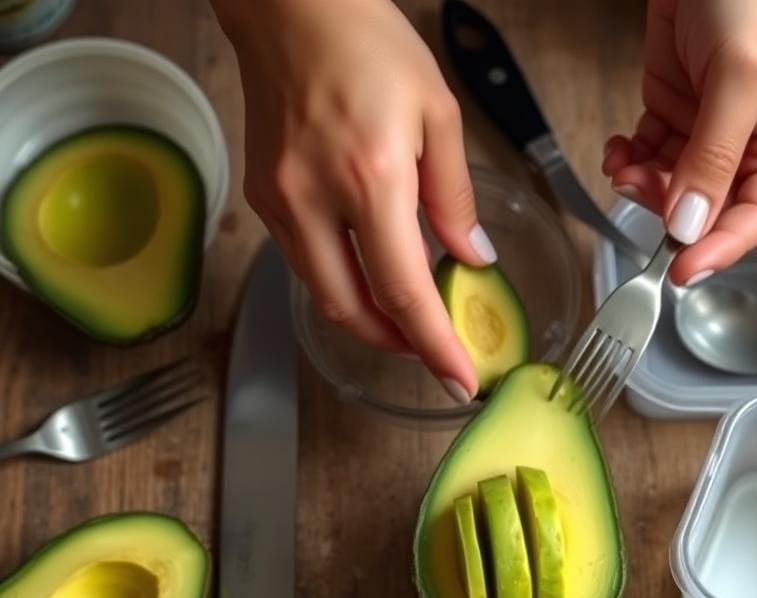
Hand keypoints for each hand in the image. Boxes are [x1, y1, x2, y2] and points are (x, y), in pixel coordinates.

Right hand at [213, 0, 493, 401]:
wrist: (290, 4)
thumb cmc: (367, 42)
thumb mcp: (438, 113)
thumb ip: (455, 196)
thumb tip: (472, 257)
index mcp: (371, 178)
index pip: (404, 290)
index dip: (433, 345)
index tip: (458, 379)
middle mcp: (316, 200)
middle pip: (352, 310)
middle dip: (396, 343)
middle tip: (432, 347)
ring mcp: (281, 201)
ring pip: (323, 293)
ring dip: (367, 316)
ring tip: (406, 314)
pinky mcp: (263, 196)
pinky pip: (304, 262)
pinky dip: (341, 282)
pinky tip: (368, 270)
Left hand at [602, 0, 756, 285]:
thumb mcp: (741, 77)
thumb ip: (715, 156)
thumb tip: (690, 226)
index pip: (753, 223)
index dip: (717, 252)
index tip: (680, 272)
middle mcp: (743, 153)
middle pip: (703, 215)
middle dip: (666, 211)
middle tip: (639, 187)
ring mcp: (703, 136)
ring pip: (668, 192)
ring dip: (640, 186)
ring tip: (623, 162)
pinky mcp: (670, 115)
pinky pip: (645, 159)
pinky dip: (627, 161)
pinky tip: (618, 148)